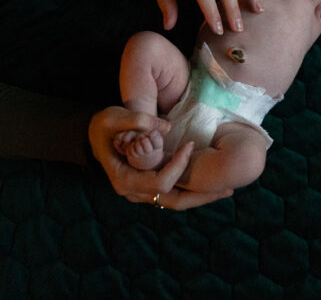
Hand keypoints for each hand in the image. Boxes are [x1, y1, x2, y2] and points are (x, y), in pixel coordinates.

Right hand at [89, 106, 232, 209]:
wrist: (94, 135)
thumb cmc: (103, 126)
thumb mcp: (114, 117)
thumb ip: (137, 120)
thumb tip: (166, 128)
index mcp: (125, 179)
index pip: (159, 181)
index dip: (178, 166)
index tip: (190, 145)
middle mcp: (134, 192)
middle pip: (173, 201)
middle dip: (201, 195)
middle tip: (227, 187)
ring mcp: (141, 192)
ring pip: (175, 202)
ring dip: (200, 197)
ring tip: (225, 189)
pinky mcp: (149, 187)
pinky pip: (173, 194)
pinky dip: (191, 190)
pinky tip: (210, 184)